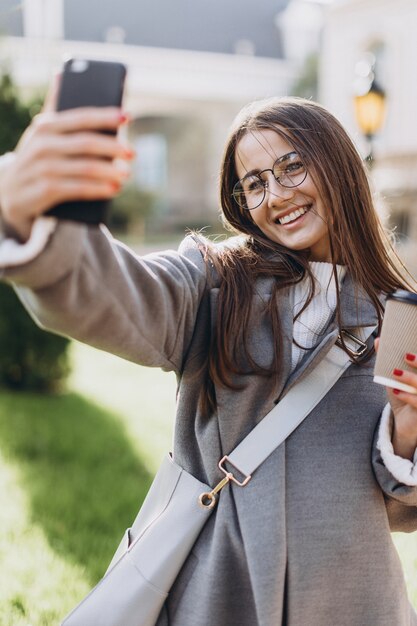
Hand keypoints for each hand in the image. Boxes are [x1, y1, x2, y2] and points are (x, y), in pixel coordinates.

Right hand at [0, 73, 133, 240]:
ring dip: (111, 172)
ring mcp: (44, 168)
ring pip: (86, 168)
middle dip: (113, 147)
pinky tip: (114, 189)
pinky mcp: (46, 190)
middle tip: (132, 153)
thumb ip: (54, 106)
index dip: (105, 116)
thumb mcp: (40, 132)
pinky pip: (79, 189)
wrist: (9, 192)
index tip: (127, 116)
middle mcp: (43, 145)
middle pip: (87, 143)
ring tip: (126, 174)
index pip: (80, 117)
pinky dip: (100, 189)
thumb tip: (61, 73)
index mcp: (46, 126)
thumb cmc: (34, 158)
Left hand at [375, 337, 416, 459]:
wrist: (405, 423)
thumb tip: (378, 340)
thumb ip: (389, 360)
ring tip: (395, 373)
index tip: (409, 352)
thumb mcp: (395, 378)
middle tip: (406, 356)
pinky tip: (396, 391)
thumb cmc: (404, 396)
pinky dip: (407, 396)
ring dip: (410, 378)